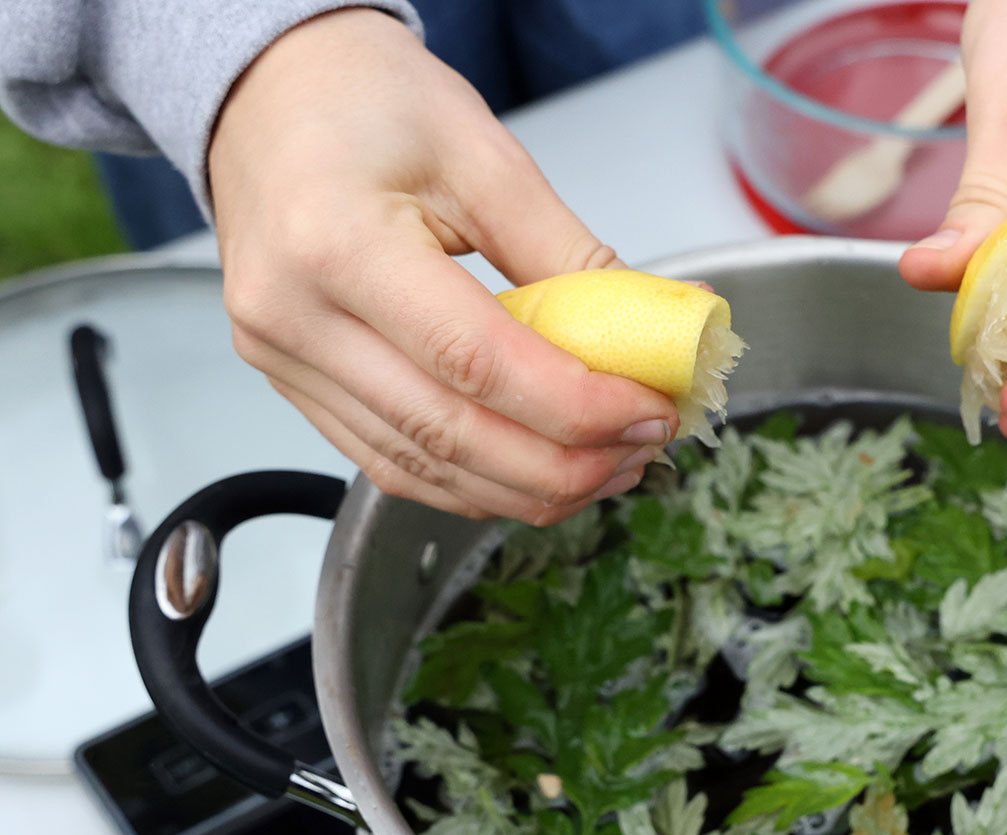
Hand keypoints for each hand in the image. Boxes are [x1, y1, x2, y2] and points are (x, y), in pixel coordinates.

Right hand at [209, 9, 678, 524]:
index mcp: (336, 243)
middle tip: (642, 448)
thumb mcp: (484, 155)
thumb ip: (571, 256)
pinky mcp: (292, 384)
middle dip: (564, 464)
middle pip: (449, 434)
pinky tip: (537, 470)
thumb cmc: (363, 101)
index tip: (650, 412)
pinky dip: (473, 481)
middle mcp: (293, 316)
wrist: (271, 95)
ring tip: (607, 465)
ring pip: (421, 468)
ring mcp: (283, 360)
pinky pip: (390, 461)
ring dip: (526, 486)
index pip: (475, 362)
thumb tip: (655, 332)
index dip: (575, 407)